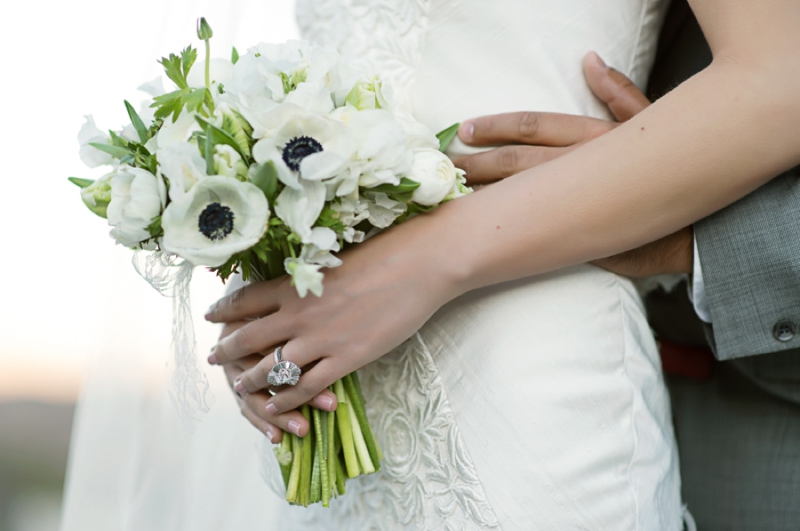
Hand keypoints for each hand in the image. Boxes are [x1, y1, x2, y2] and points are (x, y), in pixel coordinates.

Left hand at [207, 224, 453, 419]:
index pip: (246, 299)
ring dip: (252, 381)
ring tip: (241, 387)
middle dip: (226, 350)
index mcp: (295, 284)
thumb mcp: (333, 260)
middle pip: (249, 338)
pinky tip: (280, 406)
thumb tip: (298, 285)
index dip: (225, 310)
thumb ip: (311, 279)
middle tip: (213, 357)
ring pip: (272, 369)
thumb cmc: (382, 254)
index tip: (212, 316)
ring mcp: (321, 339)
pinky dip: (288, 400)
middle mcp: (299, 313)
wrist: (417, 267)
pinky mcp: (346, 359)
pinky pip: (306, 387)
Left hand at [454, 52, 691, 275]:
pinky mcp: (580, 236)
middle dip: (475, 163)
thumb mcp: (649, 122)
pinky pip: (534, 231)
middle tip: (443, 165)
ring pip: (519, 196)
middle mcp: (579, 167)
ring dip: (483, 194)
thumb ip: (618, 92)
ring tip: (451, 194)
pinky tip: (482, 231)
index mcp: (591, 137)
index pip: (532, 125)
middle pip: (515, 161)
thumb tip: (590, 59)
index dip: (495, 126)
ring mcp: (577, 204)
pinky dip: (507, 227)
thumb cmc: (672, 169)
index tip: (464, 129)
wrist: (698, 227)